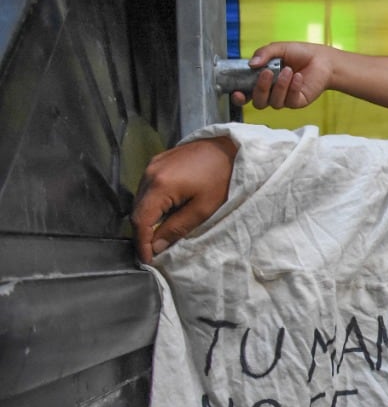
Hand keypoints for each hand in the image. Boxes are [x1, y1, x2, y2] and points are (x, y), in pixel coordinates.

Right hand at [132, 136, 237, 262]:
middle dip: (144, 233)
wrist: (231, 147)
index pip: (140, 220)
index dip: (142, 243)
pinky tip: (165, 213)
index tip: (147, 260)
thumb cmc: (222, 178)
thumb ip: (177, 228)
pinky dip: (153, 204)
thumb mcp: (203, 209)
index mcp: (159, 185)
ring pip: (141, 200)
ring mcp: (152, 165)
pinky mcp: (158, 161)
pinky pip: (148, 188)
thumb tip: (157, 247)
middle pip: (137, 210)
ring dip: (148, 219)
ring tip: (160, 235)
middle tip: (154, 251)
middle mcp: (149, 173)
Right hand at [230, 42, 333, 109]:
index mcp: (262, 81)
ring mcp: (284, 99)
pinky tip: (298, 76)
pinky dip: (293, 88)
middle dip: (260, 89)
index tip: (237, 92)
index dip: (239, 97)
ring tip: (289, 70)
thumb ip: (264, 53)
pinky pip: (290, 101)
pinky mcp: (298, 102)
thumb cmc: (299, 53)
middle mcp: (271, 93)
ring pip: (274, 102)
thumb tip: (251, 64)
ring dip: (280, 86)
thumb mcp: (279, 48)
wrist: (322, 59)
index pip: (246, 94)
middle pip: (258, 102)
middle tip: (267, 72)